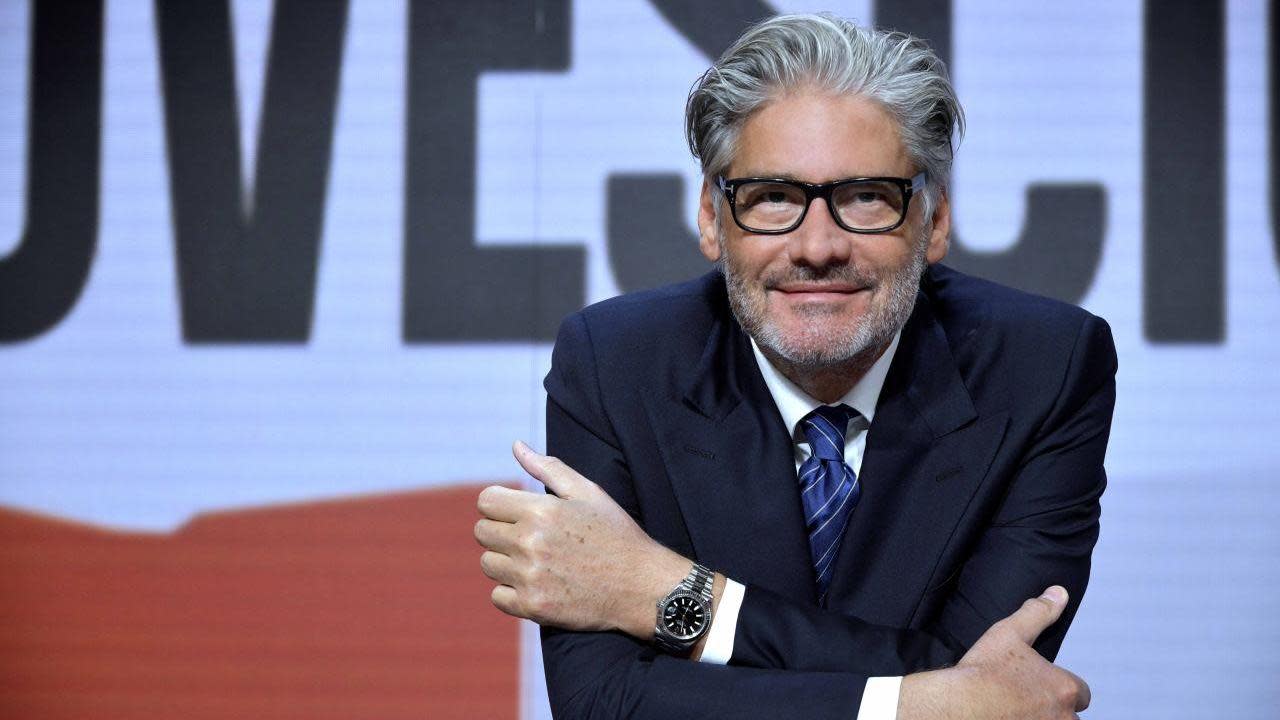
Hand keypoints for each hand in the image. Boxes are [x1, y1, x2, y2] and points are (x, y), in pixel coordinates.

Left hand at [474, 441, 690, 638]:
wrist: (640, 586)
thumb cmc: (615, 533)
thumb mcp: (588, 492)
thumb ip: (548, 467)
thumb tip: (516, 446)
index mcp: (541, 510)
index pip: (486, 501)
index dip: (499, 503)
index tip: (516, 512)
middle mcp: (530, 543)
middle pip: (482, 532)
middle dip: (501, 531)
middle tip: (530, 538)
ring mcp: (530, 577)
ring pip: (488, 564)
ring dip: (505, 561)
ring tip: (536, 561)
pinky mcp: (533, 607)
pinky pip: (497, 596)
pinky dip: (512, 591)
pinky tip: (537, 583)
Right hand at [899, 586, 1089, 719]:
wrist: (957, 707)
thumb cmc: (983, 672)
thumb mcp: (1009, 633)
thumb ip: (1038, 612)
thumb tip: (1059, 593)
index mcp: (1064, 688)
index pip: (1080, 692)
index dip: (1061, 688)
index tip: (1039, 686)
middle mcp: (1063, 718)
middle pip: (1069, 717)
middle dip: (1053, 710)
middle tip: (1023, 702)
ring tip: (1012, 712)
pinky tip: (1004, 718)